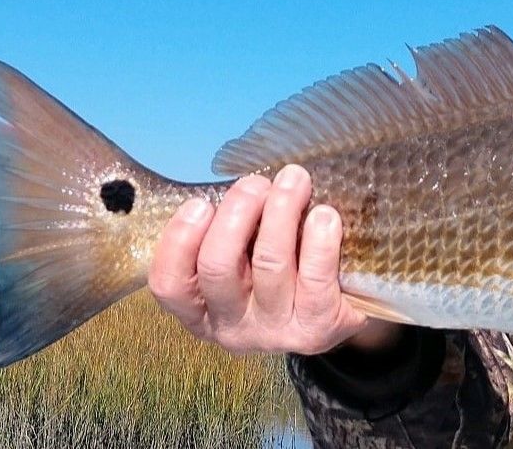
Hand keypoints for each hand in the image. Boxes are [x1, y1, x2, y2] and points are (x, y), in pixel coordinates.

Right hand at [148, 164, 394, 354]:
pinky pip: (315, 278)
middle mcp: (232, 327)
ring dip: (281, 211)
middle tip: (256, 184)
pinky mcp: (317, 327)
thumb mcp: (245, 262)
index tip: (200, 203)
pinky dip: (319, 240)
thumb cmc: (285, 275)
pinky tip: (324, 215)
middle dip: (236, 213)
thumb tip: (238, 186)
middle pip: (218, 268)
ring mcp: (275, 332)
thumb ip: (232, 233)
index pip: (170, 284)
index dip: (179, 240)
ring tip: (294, 180)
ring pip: (269, 265)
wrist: (341, 318)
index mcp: (202, 311)